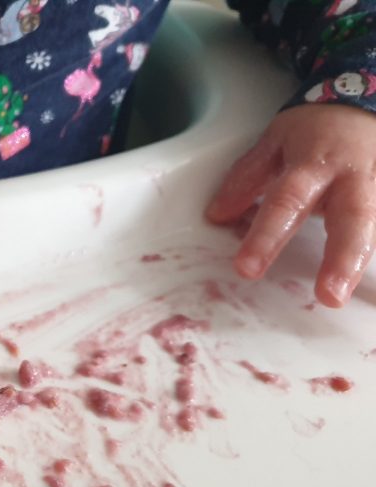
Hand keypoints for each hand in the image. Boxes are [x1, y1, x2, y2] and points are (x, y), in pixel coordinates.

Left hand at [207, 103, 375, 306]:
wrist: (365, 99)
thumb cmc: (317, 128)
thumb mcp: (275, 142)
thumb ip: (247, 179)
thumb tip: (217, 215)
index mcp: (314, 164)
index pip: (286, 203)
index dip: (266, 237)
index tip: (247, 268)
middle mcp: (353, 177)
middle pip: (352, 218)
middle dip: (342, 259)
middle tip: (329, 295)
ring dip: (362, 262)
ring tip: (343, 296)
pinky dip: (374, 254)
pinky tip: (368, 286)